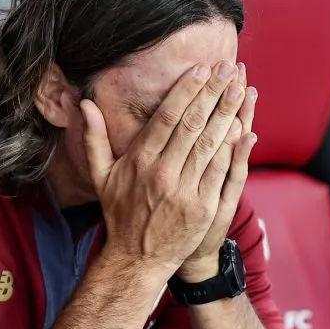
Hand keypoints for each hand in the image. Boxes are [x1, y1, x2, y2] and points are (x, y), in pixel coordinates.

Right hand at [81, 60, 252, 276]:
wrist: (137, 259)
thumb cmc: (121, 214)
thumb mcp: (101, 176)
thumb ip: (93, 139)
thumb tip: (85, 104)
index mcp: (140, 160)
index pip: (167, 116)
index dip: (186, 90)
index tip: (201, 69)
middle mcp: (162, 172)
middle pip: (193, 124)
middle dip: (213, 93)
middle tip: (228, 69)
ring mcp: (184, 191)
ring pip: (210, 144)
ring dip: (228, 113)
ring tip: (240, 89)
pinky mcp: (202, 208)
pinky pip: (220, 172)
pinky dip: (234, 149)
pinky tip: (244, 127)